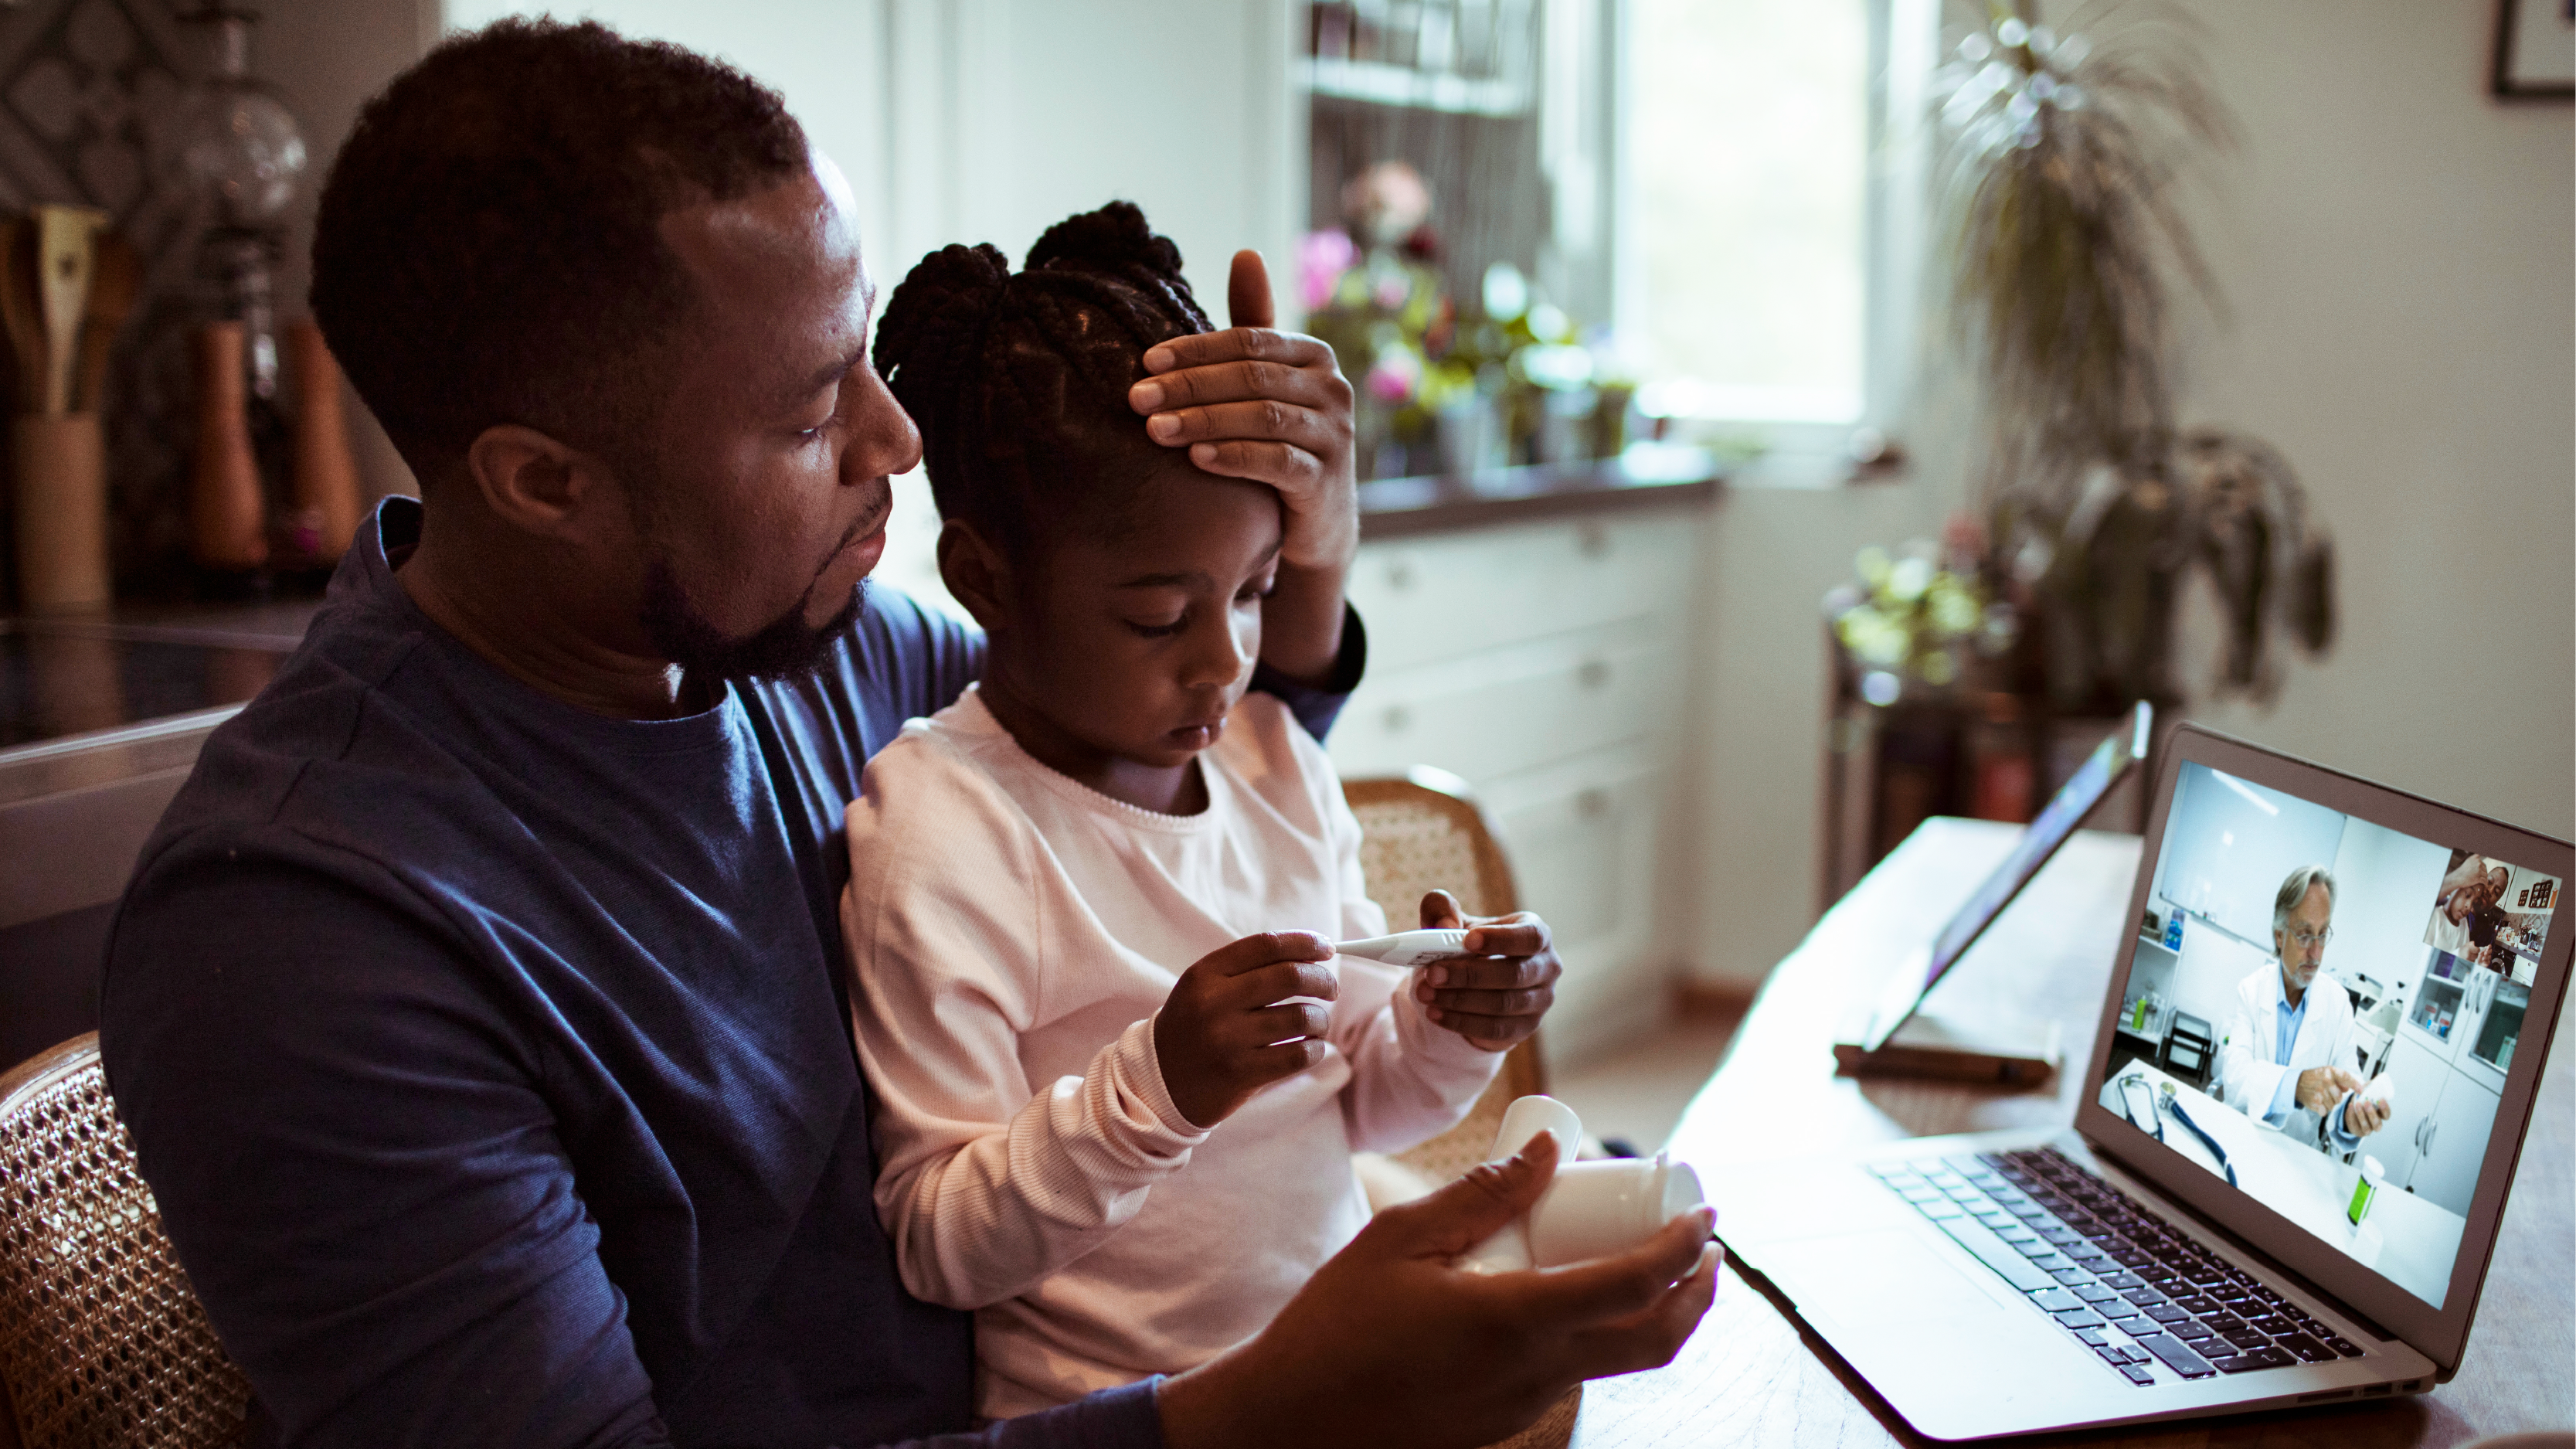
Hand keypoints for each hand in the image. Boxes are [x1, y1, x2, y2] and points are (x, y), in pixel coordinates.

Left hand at [1128, 250, 1357, 577]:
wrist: (1315, 523)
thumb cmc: (1282, 442)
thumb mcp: (1267, 384)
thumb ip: (1253, 326)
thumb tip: (1245, 251)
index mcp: (1314, 356)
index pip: (1249, 341)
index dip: (1195, 349)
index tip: (1145, 362)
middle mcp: (1333, 389)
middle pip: (1252, 377)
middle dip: (1189, 386)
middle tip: (1136, 398)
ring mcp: (1335, 435)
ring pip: (1262, 417)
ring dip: (1203, 421)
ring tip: (1155, 430)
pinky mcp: (1327, 480)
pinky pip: (1277, 461)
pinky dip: (1234, 457)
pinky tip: (1196, 460)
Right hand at [1154, 931, 1339, 1128]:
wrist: (1158, 1082)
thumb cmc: (1195, 1027)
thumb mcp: (1205, 988)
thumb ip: (1250, 969)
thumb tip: (1314, 954)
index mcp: (1205, 974)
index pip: (1266, 945)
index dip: (1304, 943)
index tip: (1327, 948)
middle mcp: (1214, 1003)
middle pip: (1290, 976)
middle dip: (1322, 979)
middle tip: (1330, 989)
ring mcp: (1227, 1040)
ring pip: (1301, 1017)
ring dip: (1321, 1019)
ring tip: (1317, 1023)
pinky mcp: (1241, 1074)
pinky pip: (1299, 1055)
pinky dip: (1315, 1049)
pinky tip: (1310, 1047)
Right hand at [1156, 1133, 1719, 1448]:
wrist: (1292, 1422)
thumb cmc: (1334, 1326)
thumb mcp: (1399, 1240)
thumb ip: (1479, 1195)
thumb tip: (1545, 1153)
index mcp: (1515, 1320)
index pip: (1635, 1283)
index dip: (1684, 1246)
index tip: (1704, 1213)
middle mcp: (1536, 1373)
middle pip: (1656, 1340)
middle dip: (1698, 1292)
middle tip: (1705, 1247)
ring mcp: (1524, 1406)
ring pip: (1618, 1362)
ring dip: (1650, 1313)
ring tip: (1641, 1259)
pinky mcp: (1505, 1422)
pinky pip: (1571, 1375)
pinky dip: (1597, 1333)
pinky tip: (1567, 1296)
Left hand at [1411, 889, 1559, 1050]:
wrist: (1475, 981)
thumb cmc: (1469, 943)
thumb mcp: (1454, 921)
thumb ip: (1442, 909)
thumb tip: (1444, 926)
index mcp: (1536, 933)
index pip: (1530, 937)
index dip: (1501, 940)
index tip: (1467, 940)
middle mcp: (1547, 967)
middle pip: (1514, 974)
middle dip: (1469, 975)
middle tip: (1432, 973)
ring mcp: (1540, 1001)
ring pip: (1503, 1005)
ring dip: (1460, 1000)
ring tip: (1426, 994)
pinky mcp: (1525, 1027)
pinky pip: (1495, 1029)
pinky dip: (1462, 1022)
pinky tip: (1435, 1013)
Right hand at [2296, 1065, 2360, 1114]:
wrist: (2296, 1083)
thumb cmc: (2314, 1078)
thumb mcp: (2327, 1072)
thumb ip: (2342, 1079)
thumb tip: (2356, 1087)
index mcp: (2330, 1072)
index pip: (2346, 1078)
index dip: (2355, 1085)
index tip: (2360, 1091)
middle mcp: (2325, 1080)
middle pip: (2339, 1097)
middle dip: (2336, 1098)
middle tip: (2328, 1094)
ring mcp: (2320, 1092)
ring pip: (2333, 1105)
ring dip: (2329, 1104)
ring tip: (2321, 1098)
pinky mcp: (2315, 1102)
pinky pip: (2325, 1110)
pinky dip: (2322, 1109)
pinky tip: (2317, 1103)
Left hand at [2343, 1086, 2389, 1137]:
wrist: (2352, 1108)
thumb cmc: (2363, 1099)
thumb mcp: (2367, 1092)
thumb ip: (2372, 1087)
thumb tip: (2376, 1079)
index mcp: (2381, 1114)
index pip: (2387, 1114)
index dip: (2385, 1108)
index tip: (2380, 1099)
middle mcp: (2376, 1123)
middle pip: (2378, 1124)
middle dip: (2372, 1113)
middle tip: (2366, 1102)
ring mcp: (2367, 1128)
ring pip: (2367, 1127)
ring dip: (2361, 1116)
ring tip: (2357, 1104)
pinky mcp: (2357, 1130)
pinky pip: (2355, 1126)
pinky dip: (2352, 1116)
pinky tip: (2350, 1107)